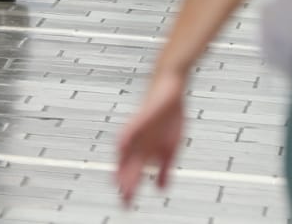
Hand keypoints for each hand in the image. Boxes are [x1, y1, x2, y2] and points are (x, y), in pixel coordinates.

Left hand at [115, 71, 187, 202]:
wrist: (170, 86)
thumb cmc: (168, 115)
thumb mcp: (170, 148)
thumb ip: (164, 169)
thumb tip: (160, 189)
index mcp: (144, 150)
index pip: (134, 172)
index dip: (130, 187)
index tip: (127, 205)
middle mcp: (138, 142)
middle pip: (129, 166)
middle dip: (127, 183)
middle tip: (124, 201)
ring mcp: (138, 130)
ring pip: (127, 152)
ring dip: (124, 166)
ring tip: (121, 183)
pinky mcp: (141, 116)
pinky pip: (131, 129)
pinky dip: (126, 139)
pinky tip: (121, 148)